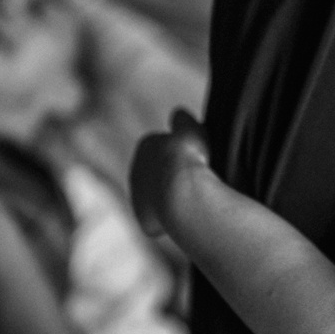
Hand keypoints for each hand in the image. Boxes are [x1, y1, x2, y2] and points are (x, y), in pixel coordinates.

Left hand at [130, 109, 210, 237]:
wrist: (182, 193)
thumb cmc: (191, 160)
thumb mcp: (192, 132)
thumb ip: (184, 122)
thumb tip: (179, 113)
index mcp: (146, 145)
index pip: (164, 146)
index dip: (182, 153)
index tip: (197, 158)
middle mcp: (137, 171)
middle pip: (157, 173)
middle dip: (171, 176)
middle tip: (196, 181)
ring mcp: (139, 198)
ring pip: (156, 198)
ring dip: (170, 198)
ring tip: (192, 200)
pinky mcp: (144, 220)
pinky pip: (158, 220)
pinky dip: (169, 219)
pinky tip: (186, 216)